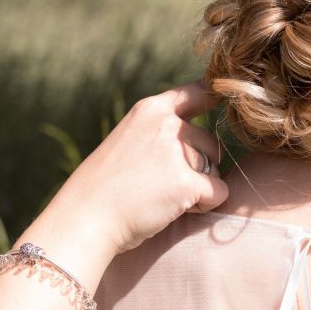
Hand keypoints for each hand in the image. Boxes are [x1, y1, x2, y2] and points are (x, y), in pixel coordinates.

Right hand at [39, 81, 227, 260]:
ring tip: (165, 197)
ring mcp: (176, 152)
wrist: (85, 217)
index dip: (216, 96)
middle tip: (166, 184)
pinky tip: (179, 210)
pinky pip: (219, 192)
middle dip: (199, 165)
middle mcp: (166, 125)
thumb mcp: (127, 142)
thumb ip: (159, 135)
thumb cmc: (104, 187)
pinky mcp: (186, 182)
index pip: (197, 92)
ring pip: (214, 168)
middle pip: (210, 141)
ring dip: (200, 187)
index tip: (225, 98)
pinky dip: (206, 204)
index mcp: (149, 110)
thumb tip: (205, 146)